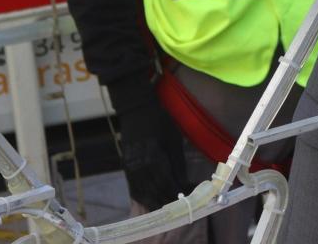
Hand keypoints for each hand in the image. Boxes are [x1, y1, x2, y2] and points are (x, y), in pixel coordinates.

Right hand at [108, 77, 187, 211]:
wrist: (136, 109)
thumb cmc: (159, 122)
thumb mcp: (174, 141)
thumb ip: (178, 166)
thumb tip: (185, 185)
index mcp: (154, 161)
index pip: (168, 186)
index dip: (179, 195)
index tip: (192, 200)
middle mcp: (140, 169)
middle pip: (155, 194)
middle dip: (169, 202)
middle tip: (183, 206)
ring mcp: (130, 170)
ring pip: (143, 195)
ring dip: (156, 203)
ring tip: (169, 208)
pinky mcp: (126, 168)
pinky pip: (134, 190)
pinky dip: (143, 199)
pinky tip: (152, 202)